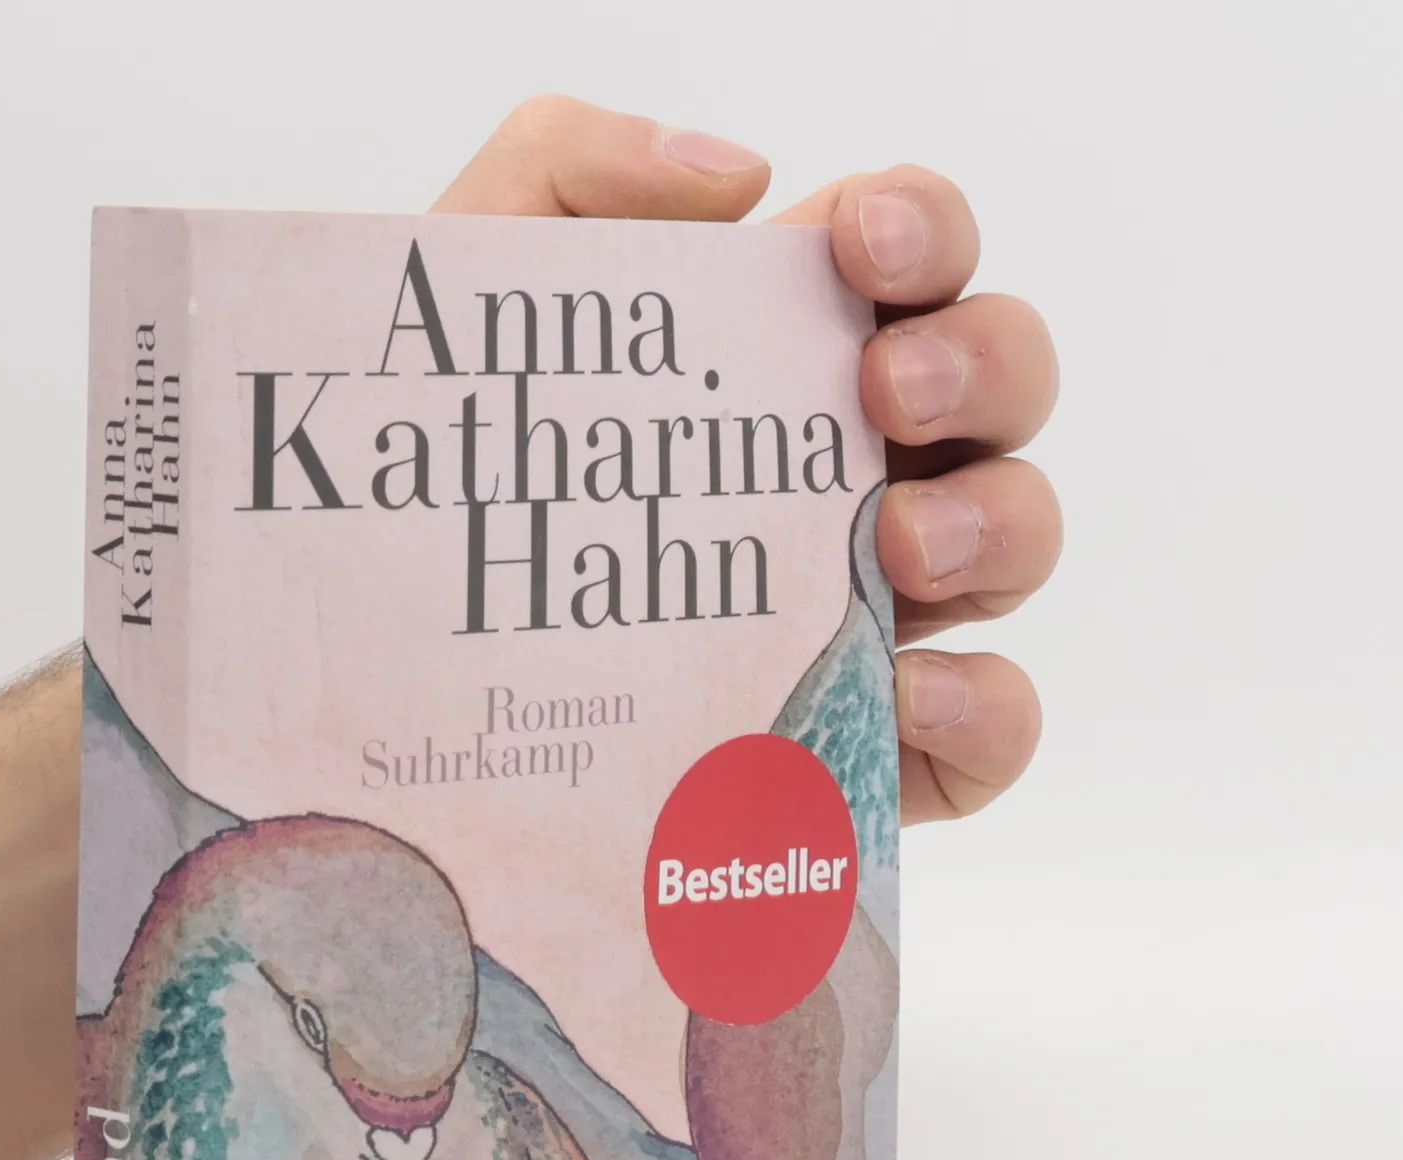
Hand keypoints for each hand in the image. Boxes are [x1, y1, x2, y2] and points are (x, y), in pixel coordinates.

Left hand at [434, 98, 1059, 824]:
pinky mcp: (869, 749)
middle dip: (978, 363)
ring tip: (894, 549)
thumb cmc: (431, 505)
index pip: (909, 262)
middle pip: (999, 383)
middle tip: (882, 394)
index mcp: (770, 364)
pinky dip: (986, 702)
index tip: (859, 242)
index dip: (923, 227)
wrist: (381, 716)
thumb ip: (565, 167)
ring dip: (994, 521)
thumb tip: (741, 174)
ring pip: (1020, 538)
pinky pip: (994, 725)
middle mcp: (842, 476)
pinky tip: (905, 693)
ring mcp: (867, 615)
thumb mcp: (460, 310)